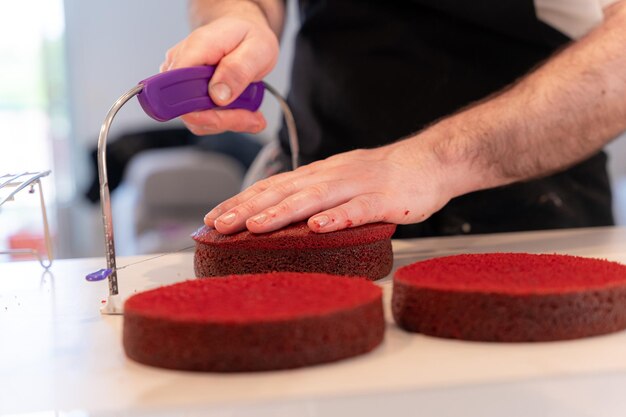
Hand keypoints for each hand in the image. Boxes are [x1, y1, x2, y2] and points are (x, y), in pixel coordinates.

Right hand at [160, 2, 278, 134]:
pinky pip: (201, 117)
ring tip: (249, 111)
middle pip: (186, 109)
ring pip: (195, 118)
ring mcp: (181, 79)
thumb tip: (218, 95)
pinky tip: (241, 111)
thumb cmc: (249, 38)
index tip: (227, 113)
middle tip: (251, 117)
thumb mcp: (257, 49)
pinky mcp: (186, 92)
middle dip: (222, 119)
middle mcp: (181, 63)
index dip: (198, 109)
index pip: (178, 86)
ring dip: (226, 120)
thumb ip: (238, 70)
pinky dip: (224, 119)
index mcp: (196, 48)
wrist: (244, 32)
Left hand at [204, 139, 457, 233]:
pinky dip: (337, 217)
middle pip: (284, 191)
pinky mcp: (384, 199)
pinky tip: (317, 227)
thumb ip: (312, 197)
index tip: (212, 217)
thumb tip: (278, 217)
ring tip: (253, 226)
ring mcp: (357, 186)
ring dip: (281, 212)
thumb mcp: (340, 183)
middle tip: (218, 225)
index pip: (272, 186)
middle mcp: (331, 176)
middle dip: (247, 208)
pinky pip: (358, 209)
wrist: (429, 162)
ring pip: (314, 198)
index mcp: (318, 175)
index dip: (241, 201)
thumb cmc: (382, 178)